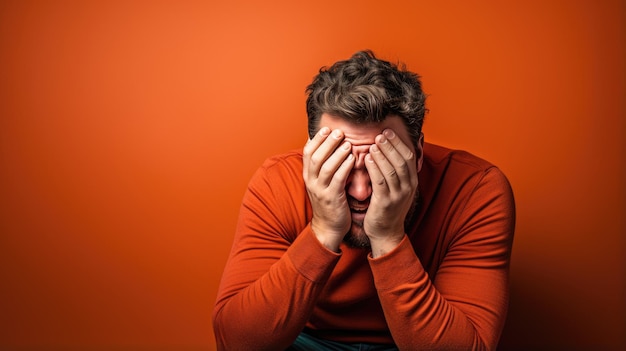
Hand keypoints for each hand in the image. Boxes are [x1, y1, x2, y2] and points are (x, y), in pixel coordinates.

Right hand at [302, 127, 354, 251]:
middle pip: (316, 157)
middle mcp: (311, 181)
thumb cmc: (329, 200)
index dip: (316, 139)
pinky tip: (352, 160)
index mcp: (308, 175)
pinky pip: (337, 180)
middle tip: (339, 132)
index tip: (326, 128)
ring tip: (348, 144)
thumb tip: (327, 144)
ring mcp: (320, 190)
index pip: (307, 152)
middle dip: (327, 143)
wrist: (328, 227)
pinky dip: (344, 168)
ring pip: (325, 167)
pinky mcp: (331, 198)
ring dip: (337, 153)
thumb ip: (323, 165)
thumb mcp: (321, 182)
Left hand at [364, 129, 417, 256]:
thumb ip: (395, 170)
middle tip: (380, 133)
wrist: (385, 232)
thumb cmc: (388, 206)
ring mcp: (398, 196)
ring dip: (382, 155)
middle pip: (401, 161)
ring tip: (373, 144)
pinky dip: (374, 168)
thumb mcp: (397, 187)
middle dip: (391, 145)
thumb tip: (389, 148)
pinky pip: (380, 182)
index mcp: (412, 181)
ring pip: (392, 170)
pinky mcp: (385, 203)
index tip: (388, 131)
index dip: (399, 143)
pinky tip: (367, 159)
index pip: (409, 157)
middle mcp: (408, 188)